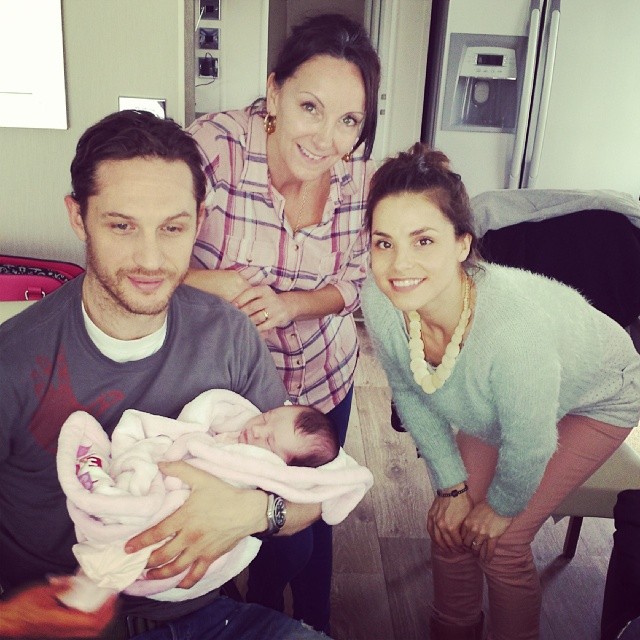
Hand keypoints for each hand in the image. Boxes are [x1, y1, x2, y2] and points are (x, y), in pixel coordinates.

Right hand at [0, 578, 115, 637]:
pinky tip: (89, 605)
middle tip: (113, 599)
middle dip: (108, 615)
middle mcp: (63, 630)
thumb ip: (61, 587)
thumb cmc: (20, 609)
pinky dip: (89, 617)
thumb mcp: (42, 591)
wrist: (7, 620)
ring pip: (87, 630)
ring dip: (100, 617)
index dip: (107, 610)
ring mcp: (61, 632)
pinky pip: (79, 627)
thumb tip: (76, 582)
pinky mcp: (58, 630)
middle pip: (93, 629)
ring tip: (104, 602)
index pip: (92, 621)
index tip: (112, 596)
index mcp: (61, 621)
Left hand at [125, 461, 265, 588]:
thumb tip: (160, 463)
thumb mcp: (202, 477)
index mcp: (185, 518)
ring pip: (176, 568)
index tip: (127, 548)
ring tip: (149, 576)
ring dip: (160, 574)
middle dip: (147, 562)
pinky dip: (185, 582)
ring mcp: (200, 550)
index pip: (157, 533)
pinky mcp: (211, 557)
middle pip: (163, 555)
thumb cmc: (224, 494)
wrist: (248, 510)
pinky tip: (178, 584)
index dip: (140, 542)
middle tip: (137, 565)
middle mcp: (189, 537)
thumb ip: (180, 469)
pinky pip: (196, 574)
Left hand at [232, 285, 293, 332]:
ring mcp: (275, 309)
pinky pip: (264, 326)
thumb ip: (249, 295)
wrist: (287, 305)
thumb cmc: (267, 300)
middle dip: (242, 313)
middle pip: (252, 306)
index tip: (231, 306)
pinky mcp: (278, 319)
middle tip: (234, 317)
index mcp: (264, 289)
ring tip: (240, 324)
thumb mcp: (261, 293)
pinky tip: (250, 330)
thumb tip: (230, 303)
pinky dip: (256, 329)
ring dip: (248, 322)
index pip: (250, 293)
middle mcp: (270, 298)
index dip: (240, 299)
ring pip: (257, 317)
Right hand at [426, 486, 472, 552]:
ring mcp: (434, 521)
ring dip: (442, 546)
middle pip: (446, 543)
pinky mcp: (430, 516)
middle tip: (458, 551)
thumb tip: (466, 541)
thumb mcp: (467, 518)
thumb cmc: (463, 502)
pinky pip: (430, 530)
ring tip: (447, 549)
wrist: (452, 488)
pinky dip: (433, 537)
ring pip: (436, 539)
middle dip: (453, 549)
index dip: (461, 548)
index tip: (464, 550)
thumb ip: (464, 531)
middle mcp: (441, 526)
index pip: (456, 543)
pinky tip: (437, 541)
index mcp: (452, 527)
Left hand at [460, 500, 513, 561]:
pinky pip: (489, 550)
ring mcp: (483, 534)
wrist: (500, 503)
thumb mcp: (474, 510)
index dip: (463, 542)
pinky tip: (487, 561)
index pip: (461, 536)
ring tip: (479, 558)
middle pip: (468, 544)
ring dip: (477, 554)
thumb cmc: (488, 504)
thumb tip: (468, 526)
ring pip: (477, 548)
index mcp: (467, 522)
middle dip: (469, 549)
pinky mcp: (493, 537)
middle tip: (471, 552)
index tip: (465, 546)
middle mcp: (473, 529)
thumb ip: (470, 519)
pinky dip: (488, 557)